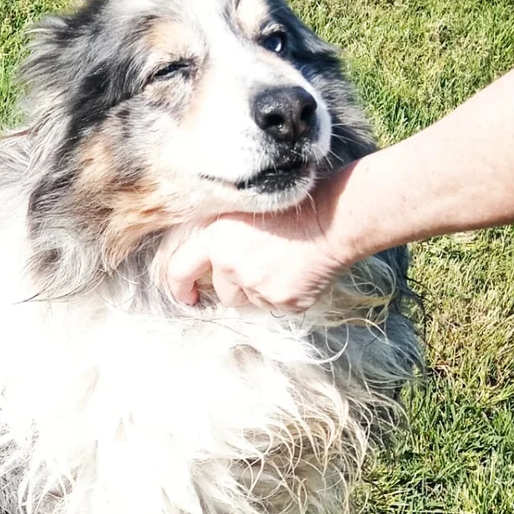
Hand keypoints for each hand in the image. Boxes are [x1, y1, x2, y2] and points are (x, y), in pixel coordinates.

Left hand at [165, 177, 351, 310]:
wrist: (334, 218)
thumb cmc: (292, 206)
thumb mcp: (243, 208)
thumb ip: (219, 232)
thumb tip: (206, 258)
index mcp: (216, 239)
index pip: (180, 270)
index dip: (180, 287)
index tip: (187, 294)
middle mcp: (231, 265)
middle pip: (222, 291)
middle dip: (235, 284)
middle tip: (261, 261)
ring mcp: (257, 287)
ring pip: (248, 300)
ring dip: (258, 289)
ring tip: (282, 263)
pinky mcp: (282, 302)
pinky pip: (275, 306)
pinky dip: (284, 295)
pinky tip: (298, 272)